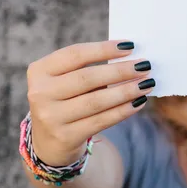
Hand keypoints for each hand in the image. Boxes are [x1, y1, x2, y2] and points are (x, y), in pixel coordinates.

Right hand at [26, 40, 154, 165]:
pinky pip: (101, 120)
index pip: (75, 54)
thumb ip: (89, 68)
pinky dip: (123, 110)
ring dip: (126, 91)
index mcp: (40, 71)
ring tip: (147, 83)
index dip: (104, 49)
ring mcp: (51, 117)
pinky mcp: (65, 137)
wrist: (48, 141)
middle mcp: (40, 93)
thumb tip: (130, 59)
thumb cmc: (66, 99)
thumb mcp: (66, 80)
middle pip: (87, 78)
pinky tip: (139, 102)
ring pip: (96, 101)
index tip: (130, 46)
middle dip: (120, 70)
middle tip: (145, 65)